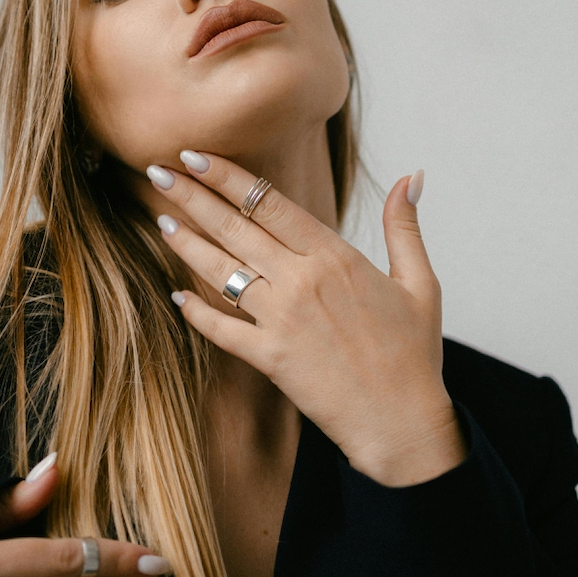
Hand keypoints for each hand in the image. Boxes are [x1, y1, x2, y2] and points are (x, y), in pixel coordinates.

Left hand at [148, 154, 465, 486]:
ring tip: (160, 219)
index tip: (195, 154)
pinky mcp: (268, 358)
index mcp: (335, 256)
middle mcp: (301, 282)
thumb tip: (413, 176)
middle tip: (157, 170)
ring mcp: (281, 320)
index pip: (268, 202)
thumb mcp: (420, 283)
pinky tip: (177, 296)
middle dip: (191, 195)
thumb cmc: (413, 354)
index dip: (227, 176)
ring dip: (186, 244)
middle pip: (234, 227)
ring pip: (220, 271)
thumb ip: (405, 226)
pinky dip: (196, 313)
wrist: (402, 422)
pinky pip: (221, 329)